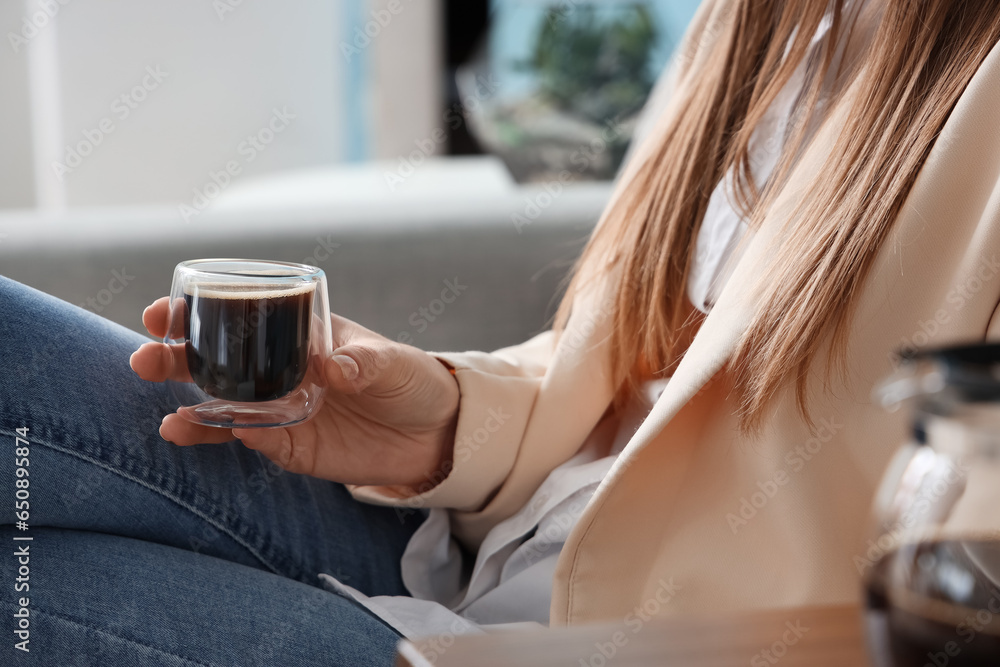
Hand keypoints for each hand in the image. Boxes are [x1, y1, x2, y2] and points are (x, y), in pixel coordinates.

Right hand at [130, 298, 459, 487]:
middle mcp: (280, 369)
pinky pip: (249, 440)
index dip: (199, 312)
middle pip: (215, 361)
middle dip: (175, 357)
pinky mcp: (289, 446)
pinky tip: (203, 431)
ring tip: (165, 412)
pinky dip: (225, 436)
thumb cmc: (412, 382)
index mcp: (299, 334)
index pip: (241, 317)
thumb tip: (336, 368)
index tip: (164, 312)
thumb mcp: (393, 364)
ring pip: (221, 405)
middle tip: (145, 358)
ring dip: (188, 405)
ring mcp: (280, 408)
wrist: (435, 435)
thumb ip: (365, 364)